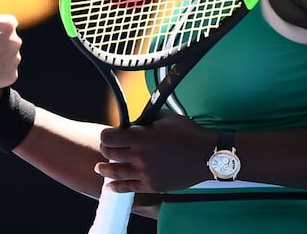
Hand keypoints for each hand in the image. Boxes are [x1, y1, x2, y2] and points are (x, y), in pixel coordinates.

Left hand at [95, 110, 211, 193]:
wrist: (207, 155)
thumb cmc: (188, 134)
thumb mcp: (165, 117)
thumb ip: (145, 119)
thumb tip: (132, 122)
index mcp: (140, 137)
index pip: (108, 137)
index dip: (107, 135)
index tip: (109, 135)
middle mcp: (139, 156)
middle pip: (109, 154)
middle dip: (107, 149)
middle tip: (108, 148)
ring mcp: (145, 173)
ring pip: (115, 172)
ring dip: (105, 169)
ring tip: (99, 168)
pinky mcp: (153, 185)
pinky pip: (129, 188)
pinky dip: (116, 187)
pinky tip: (110, 186)